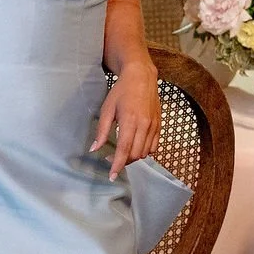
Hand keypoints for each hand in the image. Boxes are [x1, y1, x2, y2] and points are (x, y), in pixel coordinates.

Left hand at [93, 59, 160, 179]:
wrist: (142, 77)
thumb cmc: (121, 92)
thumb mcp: (107, 109)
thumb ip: (101, 130)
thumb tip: (94, 148)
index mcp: (130, 121)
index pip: (124, 149)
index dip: (117, 165)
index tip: (112, 175)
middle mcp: (144, 125)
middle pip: (135, 154)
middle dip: (123, 162)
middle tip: (111, 160)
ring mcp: (154, 126)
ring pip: (145, 152)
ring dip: (133, 157)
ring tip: (122, 154)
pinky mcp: (159, 125)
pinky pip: (154, 146)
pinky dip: (145, 151)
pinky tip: (135, 147)